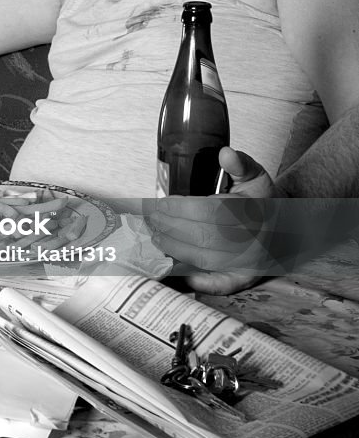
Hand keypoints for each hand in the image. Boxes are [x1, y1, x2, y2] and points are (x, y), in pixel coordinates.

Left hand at [144, 147, 284, 293]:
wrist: (285, 231)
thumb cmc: (262, 202)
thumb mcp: (255, 177)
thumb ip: (240, 164)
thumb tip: (225, 154)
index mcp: (256, 212)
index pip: (213, 212)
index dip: (183, 209)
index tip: (162, 203)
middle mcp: (254, 241)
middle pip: (204, 236)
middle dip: (172, 227)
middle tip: (151, 219)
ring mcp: (248, 264)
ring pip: (204, 259)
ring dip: (174, 248)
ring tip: (154, 236)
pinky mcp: (242, 281)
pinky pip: (214, 284)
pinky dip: (191, 277)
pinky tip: (171, 264)